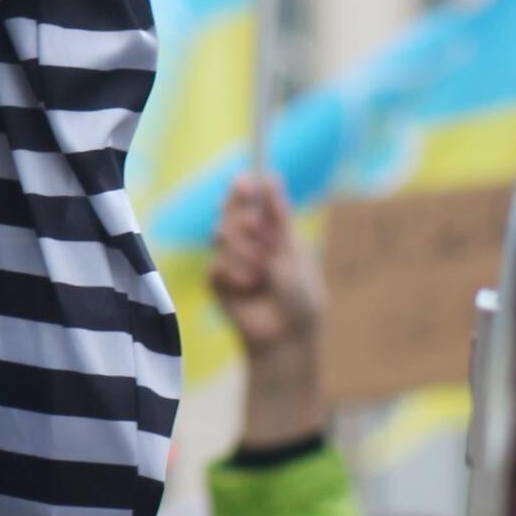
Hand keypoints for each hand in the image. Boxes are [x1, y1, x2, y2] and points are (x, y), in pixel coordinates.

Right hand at [210, 168, 329, 451]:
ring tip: (261, 270)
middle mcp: (248, 243)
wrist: (288, 338)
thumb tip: (271, 177)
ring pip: (219, 234)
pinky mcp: (217, 282)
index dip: (242, 189)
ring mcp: (230, 261)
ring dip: (243, 250)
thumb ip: (278, 217)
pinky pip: (215, 264)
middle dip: (241, 218)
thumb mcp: (292, 252)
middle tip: (258, 229)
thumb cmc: (301, 297)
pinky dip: (234, 273)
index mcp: (270, 233)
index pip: (248, 201)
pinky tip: (249, 288)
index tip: (244, 182)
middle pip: (229, 212)